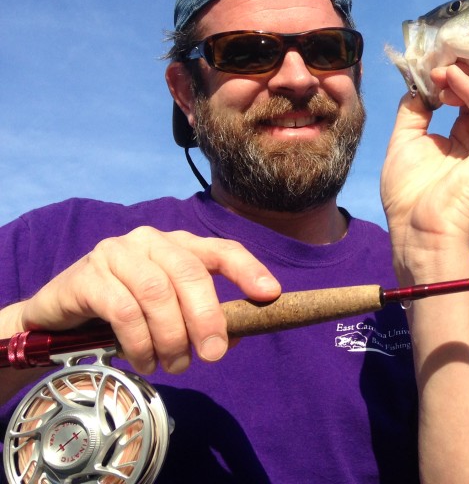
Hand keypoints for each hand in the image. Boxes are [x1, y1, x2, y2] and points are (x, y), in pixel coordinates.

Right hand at [9, 227, 279, 373]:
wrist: (60, 315)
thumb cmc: (126, 311)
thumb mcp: (169, 312)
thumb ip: (202, 317)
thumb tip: (235, 338)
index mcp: (179, 244)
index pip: (222, 249)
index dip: (248, 270)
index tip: (270, 295)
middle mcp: (151, 241)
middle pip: (190, 272)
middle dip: (207, 317)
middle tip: (213, 355)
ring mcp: (117, 253)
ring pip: (157, 292)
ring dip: (171, 336)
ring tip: (175, 365)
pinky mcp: (88, 275)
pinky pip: (123, 309)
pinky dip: (140, 341)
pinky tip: (144, 362)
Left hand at [380, 65, 468, 281]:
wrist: (419, 232)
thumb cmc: (411, 196)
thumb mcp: (407, 140)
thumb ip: (416, 109)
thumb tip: (422, 83)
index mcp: (468, 138)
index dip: (456, 76)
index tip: (431, 66)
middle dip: (466, 71)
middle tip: (439, 65)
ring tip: (444, 75)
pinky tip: (450, 79)